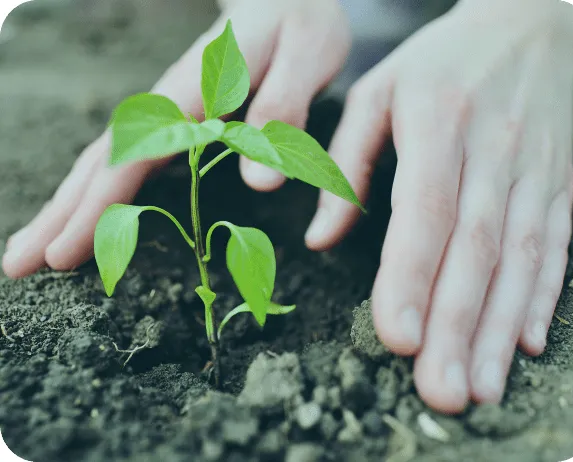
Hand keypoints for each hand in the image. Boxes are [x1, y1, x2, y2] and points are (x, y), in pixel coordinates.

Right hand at [1, 0, 349, 277]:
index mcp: (193, 92)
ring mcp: (167, 113)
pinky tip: (88, 211)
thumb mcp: (306, 57)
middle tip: (18, 265)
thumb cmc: (300, 25)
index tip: (62, 252)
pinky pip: (127, 158)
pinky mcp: (175, 119)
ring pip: (107, 161)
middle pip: (102, 163)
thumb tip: (260, 182)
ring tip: (37, 249)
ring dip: (70, 206)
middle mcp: (168, 104)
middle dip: (61, 215)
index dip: (97, 208)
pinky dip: (101, 189)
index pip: (131, 157)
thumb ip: (282, 107)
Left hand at [305, 0, 572, 412]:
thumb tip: (319, 239)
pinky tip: (525, 343)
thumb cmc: (437, 63)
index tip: (397, 338)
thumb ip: (345, 165)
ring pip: (519, 259)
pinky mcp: (556, 183)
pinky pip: (554, 245)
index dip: (412, 276)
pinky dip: (541, 297)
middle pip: (475, 249)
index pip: (426, 211)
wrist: (525, 24)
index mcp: (439, 125)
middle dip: (457, 326)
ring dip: (497, 328)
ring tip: (479, 387)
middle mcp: (492, 152)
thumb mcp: (376, 94)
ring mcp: (532, 170)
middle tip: (440, 392)